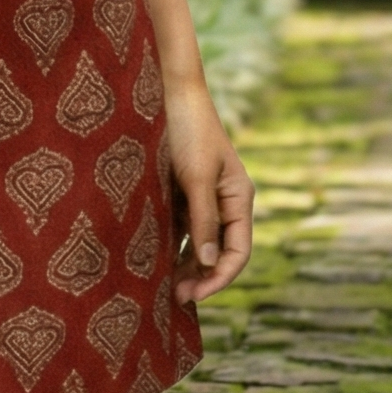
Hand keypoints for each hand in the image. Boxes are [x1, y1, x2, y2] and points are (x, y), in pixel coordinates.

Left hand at [164, 79, 252, 306]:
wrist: (166, 93)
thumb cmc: (187, 132)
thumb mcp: (196, 177)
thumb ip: (203, 219)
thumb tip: (209, 263)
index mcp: (238, 198)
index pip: (238, 251)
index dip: (220, 278)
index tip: (196, 295)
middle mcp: (223, 202)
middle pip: (218, 252)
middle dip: (200, 277)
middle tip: (174, 298)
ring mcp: (201, 198)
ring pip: (197, 243)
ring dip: (183, 265)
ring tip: (161, 288)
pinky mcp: (180, 192)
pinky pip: (179, 228)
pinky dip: (170, 246)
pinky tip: (153, 262)